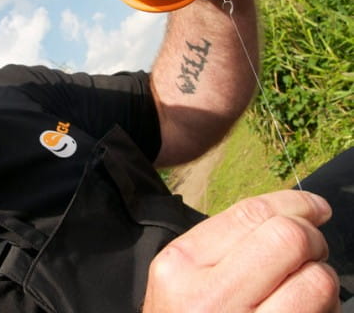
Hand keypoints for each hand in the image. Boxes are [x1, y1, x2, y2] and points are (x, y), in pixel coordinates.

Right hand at [142, 190, 340, 311]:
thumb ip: (225, 242)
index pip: (253, 216)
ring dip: (322, 281)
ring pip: (317, 282)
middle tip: (310, 250)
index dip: (295, 204)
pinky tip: (301, 312)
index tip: (315, 208)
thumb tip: (294, 212)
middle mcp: (209, 299)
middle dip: (311, 239)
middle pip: (289, 239)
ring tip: (303, 289)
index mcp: (181, 265)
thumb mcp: (182, 275)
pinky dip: (324, 311)